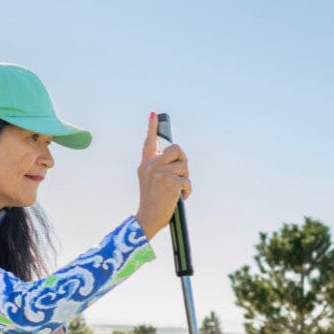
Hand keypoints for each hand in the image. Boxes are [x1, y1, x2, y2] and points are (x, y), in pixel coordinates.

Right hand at [135, 112, 190, 239]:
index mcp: (145, 164)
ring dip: (185, 179)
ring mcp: (160, 174)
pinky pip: (187, 181)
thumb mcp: (148, 180)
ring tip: (178, 190)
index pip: (149, 143)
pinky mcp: (170, 183)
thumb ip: (156, 167)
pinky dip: (188, 191)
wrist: (148, 218)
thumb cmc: (152, 201)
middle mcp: (151, 166)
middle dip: (183, 161)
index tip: (154, 115)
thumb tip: (173, 155)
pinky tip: (181, 197)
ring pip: (184, 166)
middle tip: (181, 173)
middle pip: (176, 150)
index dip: (151, 128)